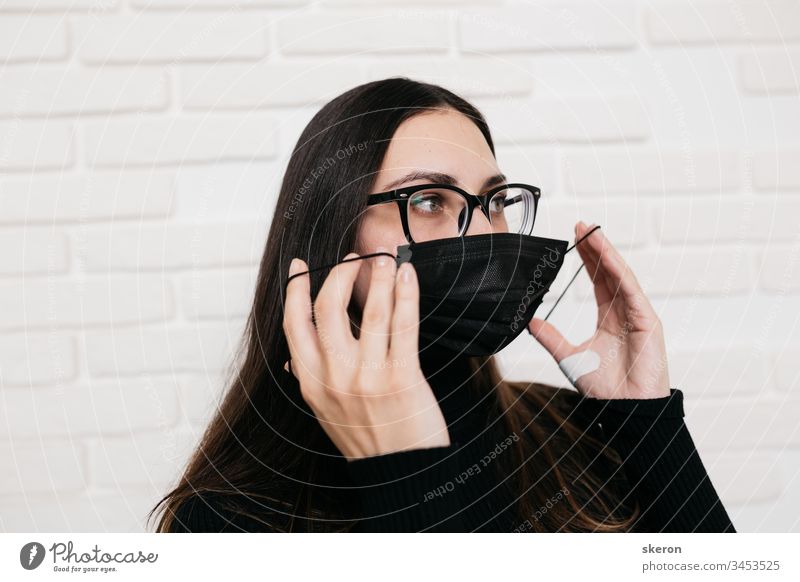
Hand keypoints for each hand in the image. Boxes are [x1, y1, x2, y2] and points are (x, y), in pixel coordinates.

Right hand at [282, 251, 449, 459]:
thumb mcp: (327, 412)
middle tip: (355, 259)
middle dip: (341, 273)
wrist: (402, 473)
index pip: (294, 324)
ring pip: (371, 311)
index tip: (301, 266)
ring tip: (385, 259)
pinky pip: (403, 325)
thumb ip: (311, 380)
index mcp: (311, 382)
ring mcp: (367, 377)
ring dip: (378, 276)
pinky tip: (407, 276)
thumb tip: (292, 356)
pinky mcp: (402, 377)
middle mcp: (334, 377)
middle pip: (329, 307)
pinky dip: (406, 294)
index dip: (296, 289)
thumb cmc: (368, 440)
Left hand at [528, 221, 669, 399]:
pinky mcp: (648, 319)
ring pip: (620, 274)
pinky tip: (606, 255)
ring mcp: (637, 313)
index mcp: (608, 317)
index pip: (596, 280)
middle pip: (608, 271)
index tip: (574, 237)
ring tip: (591, 230)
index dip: (587, 258)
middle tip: (580, 223)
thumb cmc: (604, 389)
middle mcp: (623, 311)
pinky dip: (618, 270)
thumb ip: (550, 337)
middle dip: (595, 247)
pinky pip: (630, 289)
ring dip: (606, 251)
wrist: (625, 410)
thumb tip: (529, 321)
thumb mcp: (569, 357)